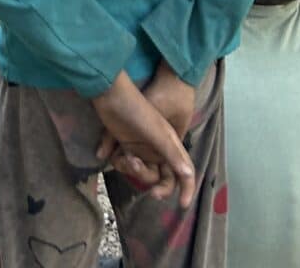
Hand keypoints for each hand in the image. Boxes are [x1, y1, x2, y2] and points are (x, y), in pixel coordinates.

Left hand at [92, 71, 194, 206]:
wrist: (111, 95)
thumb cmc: (138, 111)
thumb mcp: (157, 133)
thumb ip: (172, 154)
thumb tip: (188, 175)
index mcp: (170, 145)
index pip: (183, 170)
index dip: (187, 187)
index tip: (184, 204)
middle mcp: (157, 149)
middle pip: (159, 177)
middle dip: (147, 177)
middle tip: (139, 174)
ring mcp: (141, 148)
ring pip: (141, 172)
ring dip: (132, 169)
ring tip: (125, 156)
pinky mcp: (125, 146)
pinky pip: (125, 164)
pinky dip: (119, 162)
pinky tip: (113, 152)